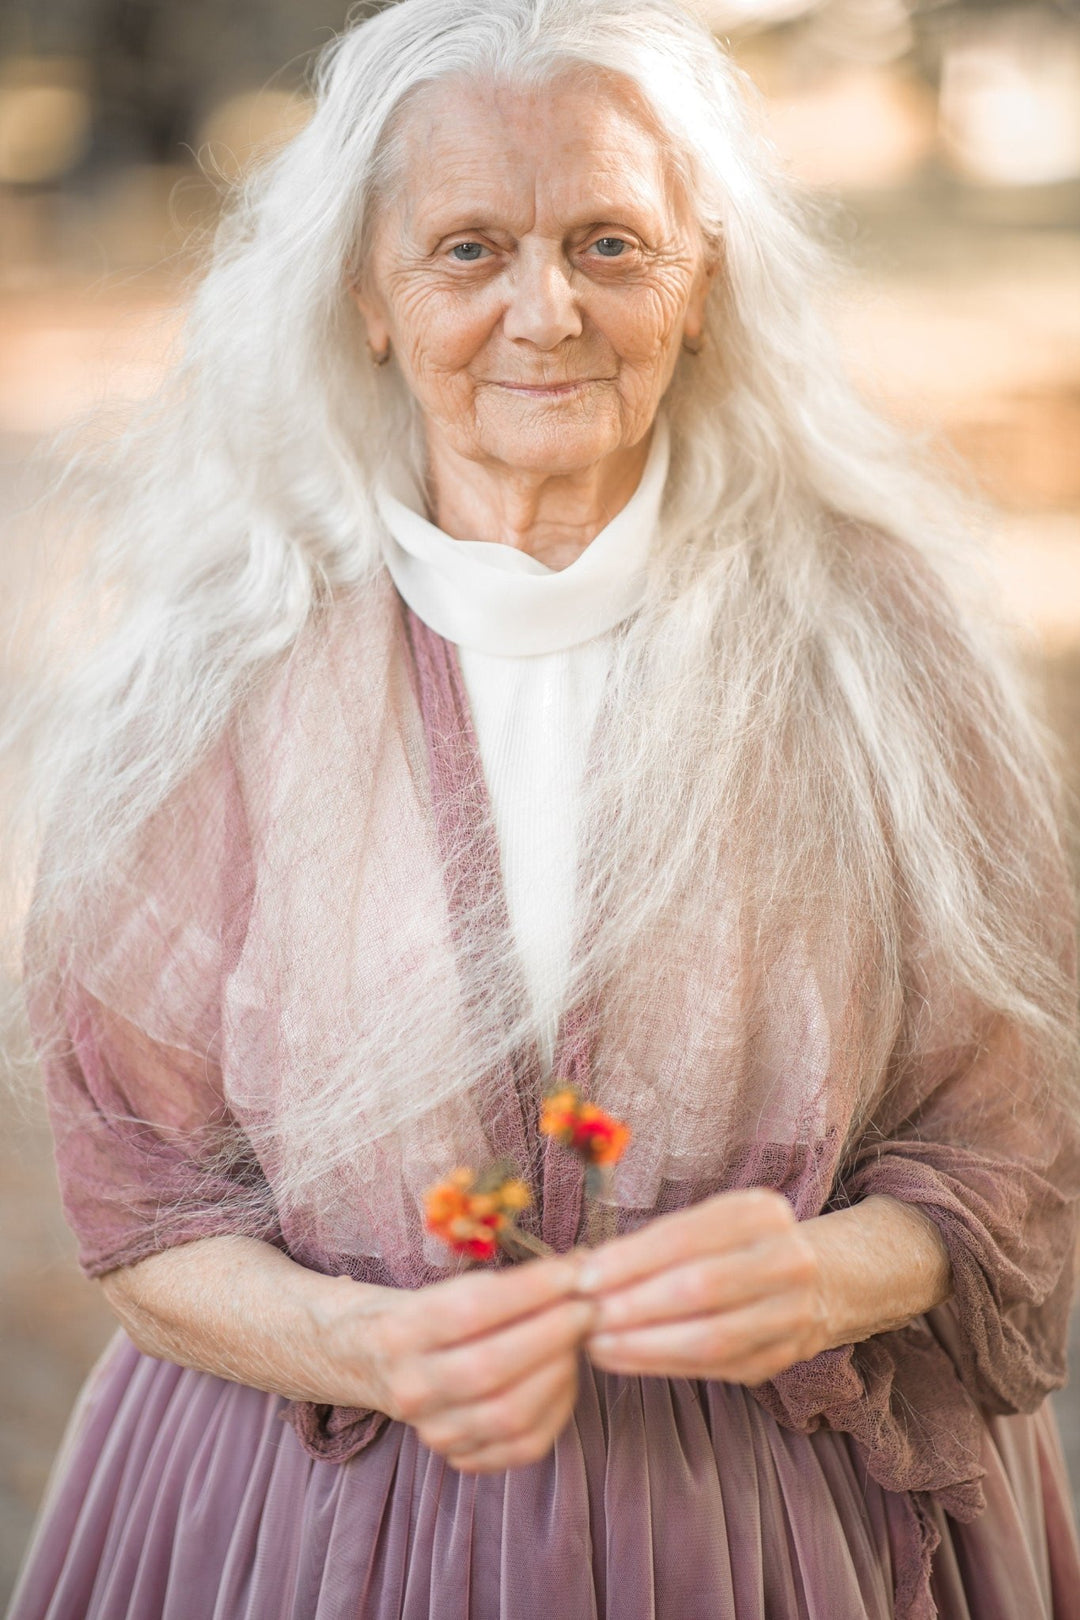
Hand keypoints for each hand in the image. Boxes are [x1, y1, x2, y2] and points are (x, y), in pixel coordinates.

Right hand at [338, 1256, 593, 1472]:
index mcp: (400, 1333)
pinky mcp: (459, 1458)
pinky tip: (566, 1377)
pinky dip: (556, 1409)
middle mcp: (411, 1388)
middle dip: (552, 1333)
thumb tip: (578, 1267)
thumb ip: (506, 1284)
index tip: (571, 1272)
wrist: (372, 1361)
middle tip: (587, 1307)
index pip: (471, 1310)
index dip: (530, 1290)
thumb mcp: (446, 1287)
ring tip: (577, 1340)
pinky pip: (523, 1446)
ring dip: (559, 1371)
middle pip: (491, 1367)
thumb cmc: (423, 1314)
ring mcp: (434, 1431)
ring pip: (510, 1414)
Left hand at [577, 1189, 826, 1384]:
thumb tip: (586, 1268)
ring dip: (643, 1343)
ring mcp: (790, 1314)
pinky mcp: (780, 1358)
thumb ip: (655, 1244)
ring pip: (708, 1337)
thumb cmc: (738, 1246)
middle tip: (585, 1316)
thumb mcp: (708, 1224)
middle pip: (699, 1288)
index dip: (631, 1259)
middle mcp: (786, 1260)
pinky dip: (661, 1364)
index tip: (584, 1276)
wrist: (820, 1280)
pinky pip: (713, 1367)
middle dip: (634, 1305)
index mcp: (761, 1213)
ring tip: (596, 1343)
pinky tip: (623, 1358)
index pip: (686, 1236)